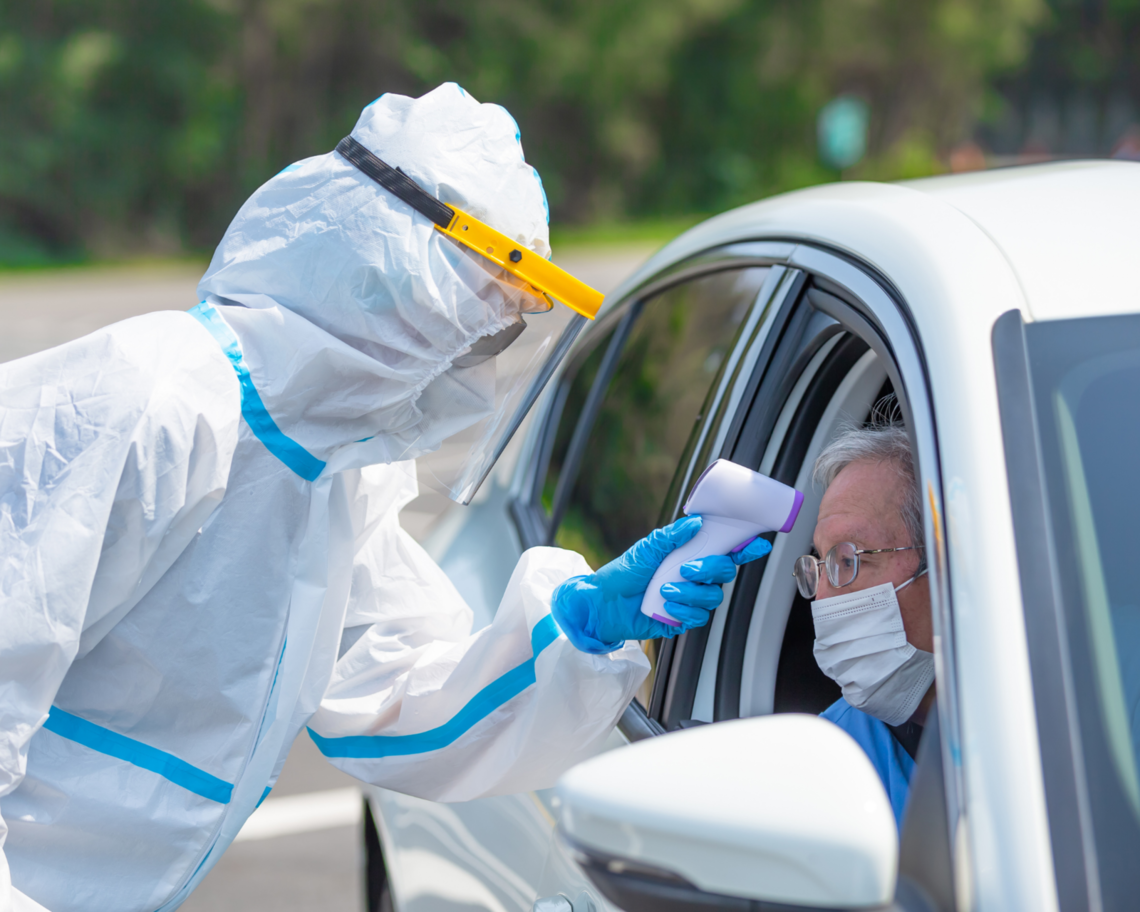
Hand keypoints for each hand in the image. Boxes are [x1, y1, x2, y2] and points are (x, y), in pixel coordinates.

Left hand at [550, 517, 773, 653]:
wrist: (604, 603)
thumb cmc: (626, 572)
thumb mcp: (647, 548)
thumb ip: (671, 536)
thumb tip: (695, 522)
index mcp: (692, 554)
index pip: (726, 550)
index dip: (745, 547)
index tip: (756, 543)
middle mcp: (696, 576)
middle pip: (725, 572)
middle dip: (710, 570)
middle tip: (686, 569)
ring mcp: (691, 598)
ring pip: (713, 597)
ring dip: (691, 593)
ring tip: (665, 590)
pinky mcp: (683, 619)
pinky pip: (699, 617)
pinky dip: (684, 611)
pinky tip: (666, 607)